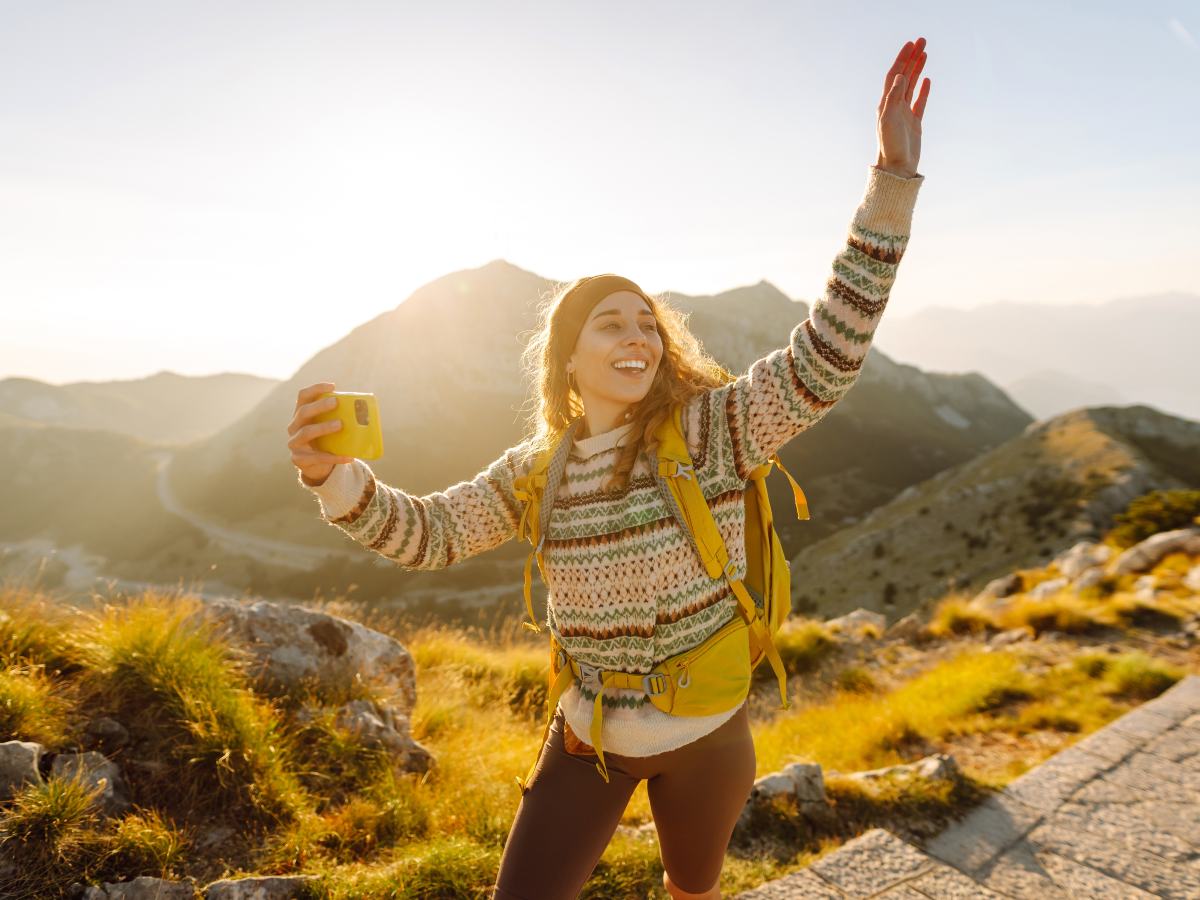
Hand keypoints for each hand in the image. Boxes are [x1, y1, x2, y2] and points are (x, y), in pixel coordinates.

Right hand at [288, 381, 352, 485]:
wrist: (315, 468)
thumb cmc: (325, 441)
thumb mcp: (327, 427)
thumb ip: (338, 417)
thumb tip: (365, 409)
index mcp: (300, 414)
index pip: (303, 396)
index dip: (315, 389)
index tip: (332, 386)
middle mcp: (293, 426)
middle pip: (303, 412)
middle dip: (319, 406)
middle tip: (336, 402)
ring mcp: (294, 443)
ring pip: (306, 432)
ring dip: (323, 427)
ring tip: (340, 425)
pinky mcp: (299, 460)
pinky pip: (318, 457)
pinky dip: (335, 457)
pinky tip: (349, 456)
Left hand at [875, 37, 930, 178]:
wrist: (897, 167)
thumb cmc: (890, 146)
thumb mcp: (889, 120)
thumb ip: (894, 97)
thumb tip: (900, 75)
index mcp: (886, 104)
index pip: (895, 75)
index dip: (902, 59)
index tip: (911, 44)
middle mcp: (894, 107)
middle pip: (904, 76)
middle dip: (912, 58)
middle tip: (922, 41)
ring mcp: (905, 114)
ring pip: (912, 86)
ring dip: (918, 69)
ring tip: (925, 53)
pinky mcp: (914, 123)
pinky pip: (919, 102)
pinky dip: (923, 90)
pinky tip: (926, 79)